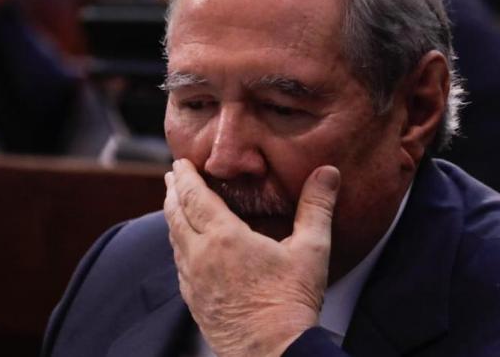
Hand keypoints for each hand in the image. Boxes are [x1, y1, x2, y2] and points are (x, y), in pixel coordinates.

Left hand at [164, 159, 339, 356]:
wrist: (273, 353)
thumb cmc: (291, 304)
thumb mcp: (311, 250)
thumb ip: (316, 207)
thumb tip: (327, 173)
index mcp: (224, 238)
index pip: (194, 196)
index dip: (185, 176)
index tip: (180, 162)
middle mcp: (200, 256)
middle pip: (176, 214)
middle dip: (173, 191)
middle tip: (173, 175)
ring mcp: (194, 282)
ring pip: (174, 240)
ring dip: (173, 217)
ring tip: (176, 205)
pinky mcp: (195, 302)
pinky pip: (179, 266)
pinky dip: (178, 246)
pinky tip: (186, 249)